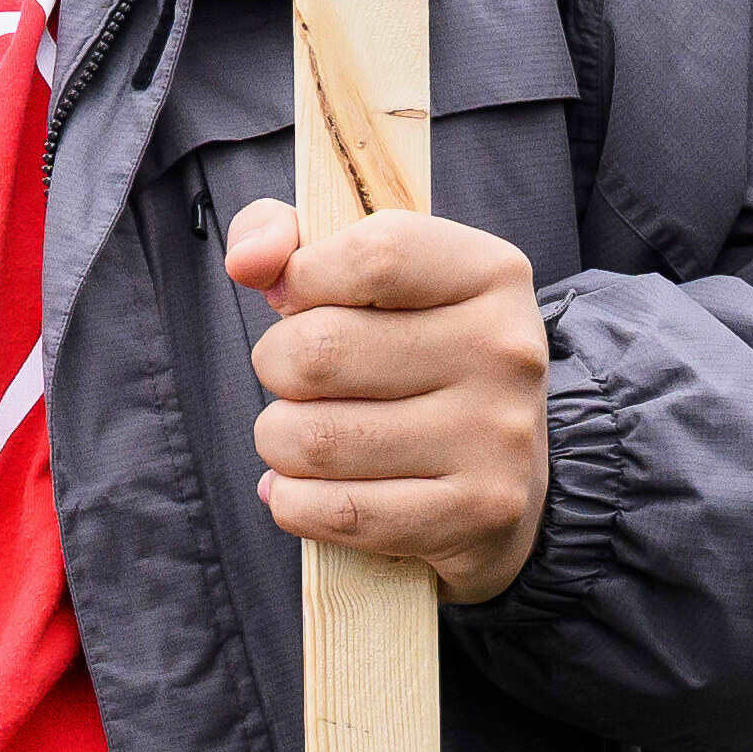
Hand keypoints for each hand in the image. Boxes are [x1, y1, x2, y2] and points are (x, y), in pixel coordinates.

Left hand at [230, 198, 551, 602]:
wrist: (503, 475)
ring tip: (297, 437)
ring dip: (279, 441)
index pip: (374, 253)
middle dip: (276, 366)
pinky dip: (293, 502)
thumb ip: (291, 238)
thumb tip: (248, 260)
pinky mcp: (477, 513)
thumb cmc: (413, 357)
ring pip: (316, 439)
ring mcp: (496, 438)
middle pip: (322, 349)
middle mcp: (504, 351)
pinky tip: (301, 489)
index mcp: (490, 273)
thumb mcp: (373, 278)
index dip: (305, 276)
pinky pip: (339, 512)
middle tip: (293, 379)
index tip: (292, 299)